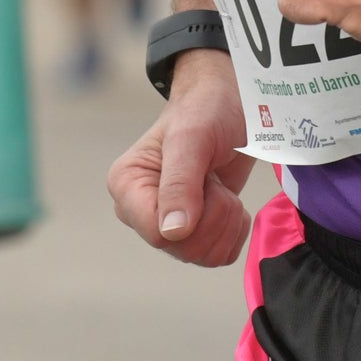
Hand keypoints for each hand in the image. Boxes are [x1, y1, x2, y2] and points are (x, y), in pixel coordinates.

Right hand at [105, 52, 256, 265]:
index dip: (194, 218)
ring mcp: (167, 223)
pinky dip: (234, 230)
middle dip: (214, 217)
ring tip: (219, 186)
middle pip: (183, 249)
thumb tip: (172, 232)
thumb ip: (180, 183)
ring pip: (203, 255)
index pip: (157, 234)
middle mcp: (139, 210)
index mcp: (126, 185)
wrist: (232, 106)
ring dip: (225, 221)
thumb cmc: (207, 110)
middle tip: (214, 180)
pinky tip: (228, 199)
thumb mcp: (193, 138)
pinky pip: (220, 255)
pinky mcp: (193, 232)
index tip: (206, 182)